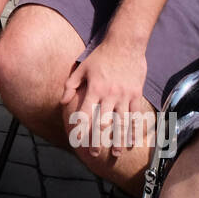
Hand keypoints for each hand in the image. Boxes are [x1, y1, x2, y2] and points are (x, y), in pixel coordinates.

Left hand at [61, 38, 148, 154]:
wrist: (126, 43)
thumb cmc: (101, 56)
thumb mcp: (82, 68)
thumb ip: (70, 85)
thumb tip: (62, 102)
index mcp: (94, 89)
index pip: (86, 113)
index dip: (81, 129)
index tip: (78, 142)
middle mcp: (109, 94)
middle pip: (103, 122)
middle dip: (98, 139)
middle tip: (94, 153)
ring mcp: (125, 95)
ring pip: (121, 122)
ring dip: (118, 139)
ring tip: (115, 153)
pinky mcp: (136, 94)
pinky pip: (136, 115)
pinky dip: (134, 129)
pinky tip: (132, 140)